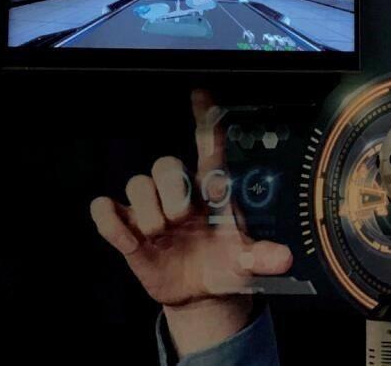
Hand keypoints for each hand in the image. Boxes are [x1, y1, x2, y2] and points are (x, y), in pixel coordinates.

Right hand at [89, 89, 292, 353]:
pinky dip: (111, 223)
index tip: (200, 93)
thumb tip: (284, 258)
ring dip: (149, 212)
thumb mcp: (247, 264)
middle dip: (172, 191)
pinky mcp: (128, 231)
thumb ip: (263, 258)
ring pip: (136, 184)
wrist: (200, 296)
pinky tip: (132, 240)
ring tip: (162, 235)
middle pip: (165, 164)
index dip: (203, 119)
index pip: (207, 147)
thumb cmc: (226, 267)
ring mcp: (151, 211)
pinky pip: (106, 211)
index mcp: (211, 192)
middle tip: (182, 219)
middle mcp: (179, 194)